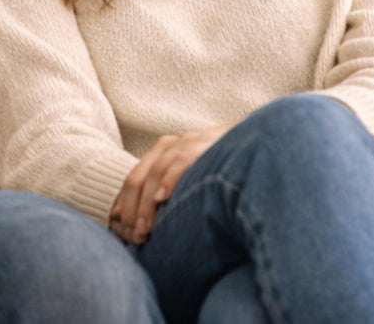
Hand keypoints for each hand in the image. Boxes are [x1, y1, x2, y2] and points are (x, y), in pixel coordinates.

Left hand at [110, 125, 230, 244]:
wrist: (250, 138)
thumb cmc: (219, 164)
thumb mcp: (190, 175)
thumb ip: (169, 191)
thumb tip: (143, 223)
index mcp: (161, 152)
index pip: (134, 179)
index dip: (125, 205)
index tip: (122, 230)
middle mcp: (169, 144)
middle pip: (139, 177)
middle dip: (133, 208)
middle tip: (133, 235)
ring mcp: (186, 142)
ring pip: (156, 171)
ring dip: (147, 202)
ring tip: (144, 227)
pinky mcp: (203, 143)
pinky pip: (181, 160)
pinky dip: (169, 179)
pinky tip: (162, 198)